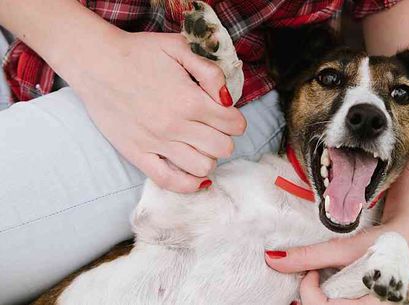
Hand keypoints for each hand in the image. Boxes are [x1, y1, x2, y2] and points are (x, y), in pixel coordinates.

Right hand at [69, 31, 245, 191]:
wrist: (95, 62)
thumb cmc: (139, 52)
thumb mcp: (179, 48)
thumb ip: (210, 71)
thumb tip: (228, 99)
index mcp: (191, 100)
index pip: (234, 124)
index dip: (236, 120)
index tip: (228, 115)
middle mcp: (177, 126)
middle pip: (222, 148)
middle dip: (224, 138)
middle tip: (213, 129)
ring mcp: (157, 143)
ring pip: (203, 167)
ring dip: (209, 157)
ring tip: (201, 146)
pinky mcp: (137, 154)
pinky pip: (169, 181)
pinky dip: (189, 184)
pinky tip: (196, 176)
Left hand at [266, 224, 393, 304]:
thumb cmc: (386, 243)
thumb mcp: (347, 249)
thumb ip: (310, 256)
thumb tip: (273, 259)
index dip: (308, 290)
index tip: (310, 271)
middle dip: (311, 297)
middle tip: (312, 276)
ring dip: (318, 297)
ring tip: (319, 280)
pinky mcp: (365, 304)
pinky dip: (327, 297)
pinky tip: (328, 285)